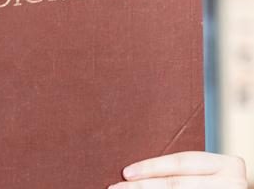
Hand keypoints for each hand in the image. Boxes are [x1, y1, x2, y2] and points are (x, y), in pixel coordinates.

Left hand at [109, 151, 246, 187]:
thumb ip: (180, 168)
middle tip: (116, 188)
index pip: (181, 162)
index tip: (126, 172)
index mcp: (227, 165)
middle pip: (175, 184)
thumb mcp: (206, 171)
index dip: (151, 166)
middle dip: (142, 186)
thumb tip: (134, 170)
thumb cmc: (215, 182)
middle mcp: (232, 183)